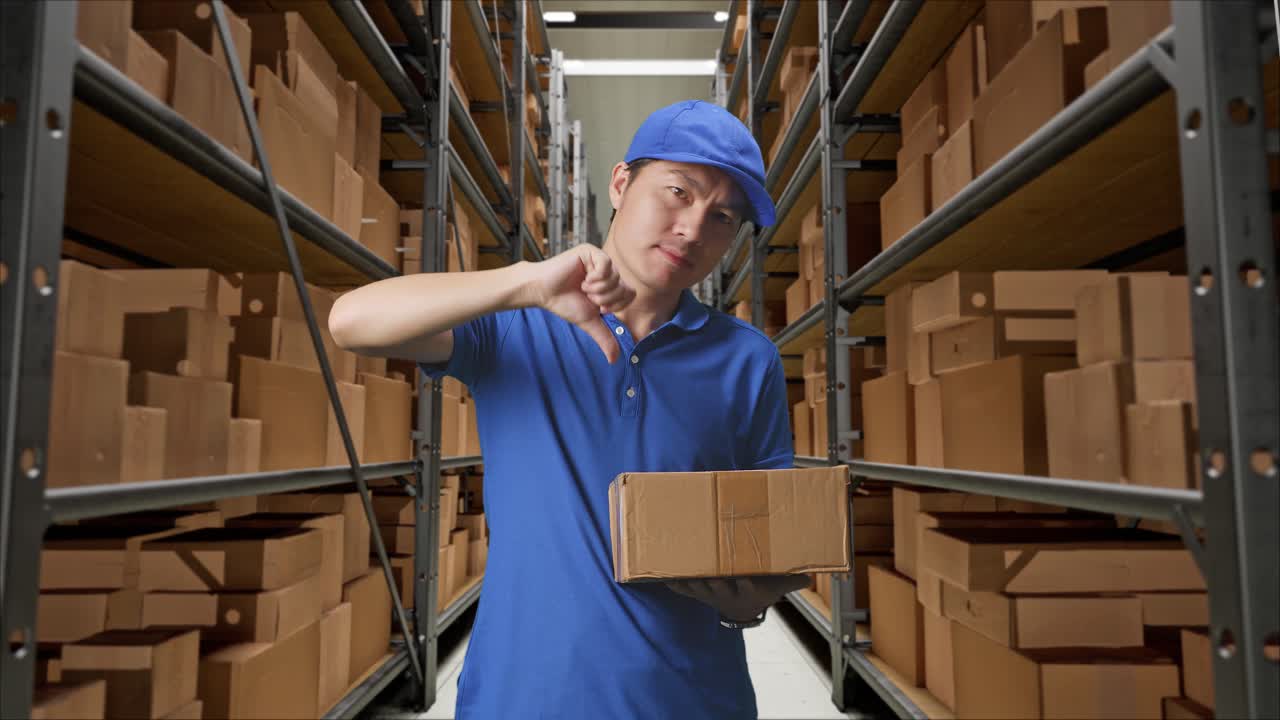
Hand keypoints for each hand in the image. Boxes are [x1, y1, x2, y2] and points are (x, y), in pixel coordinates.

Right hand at [528, 245, 635, 362]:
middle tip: (588, 297)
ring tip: (583, 287)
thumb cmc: (564, 303)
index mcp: (610, 284)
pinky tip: (582, 279)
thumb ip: (604, 337)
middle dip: (605, 299)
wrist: (544, 291)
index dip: (615, 304)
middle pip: (624, 287)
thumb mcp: (589, 322)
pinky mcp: (591, 251)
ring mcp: (600, 259)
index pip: (630, 294)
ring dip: (598, 290)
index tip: (598, 307)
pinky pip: (606, 266)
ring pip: (616, 278)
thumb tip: (614, 360)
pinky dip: (595, 279)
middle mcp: (608, 270)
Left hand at [666, 575, 810, 623]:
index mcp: (747, 591)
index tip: (743, 576)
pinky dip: (675, 585)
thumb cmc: (761, 591)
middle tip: (705, 568)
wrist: (742, 609)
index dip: (744, 582)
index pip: (746, 585)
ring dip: (690, 578)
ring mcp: (710, 594)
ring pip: (699, 587)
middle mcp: (727, 594)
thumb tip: (810, 576)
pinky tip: (663, 577)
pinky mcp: (698, 593)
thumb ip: (793, 580)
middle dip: (712, 577)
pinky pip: (684, 590)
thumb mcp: (778, 586)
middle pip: (718, 585)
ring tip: (680, 567)